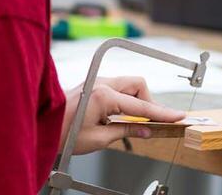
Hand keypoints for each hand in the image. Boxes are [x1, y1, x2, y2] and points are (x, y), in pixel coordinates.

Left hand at [59, 76, 185, 154]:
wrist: (44, 126)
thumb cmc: (65, 135)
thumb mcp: (100, 139)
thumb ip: (127, 131)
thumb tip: (146, 129)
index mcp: (104, 96)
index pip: (142, 105)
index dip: (162, 113)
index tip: (177, 117)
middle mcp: (102, 84)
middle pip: (138, 84)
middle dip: (148, 101)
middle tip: (150, 121)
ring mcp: (97, 82)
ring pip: (129, 84)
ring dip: (136, 100)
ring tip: (134, 121)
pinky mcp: (94, 85)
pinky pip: (118, 87)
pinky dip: (126, 98)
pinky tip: (122, 115)